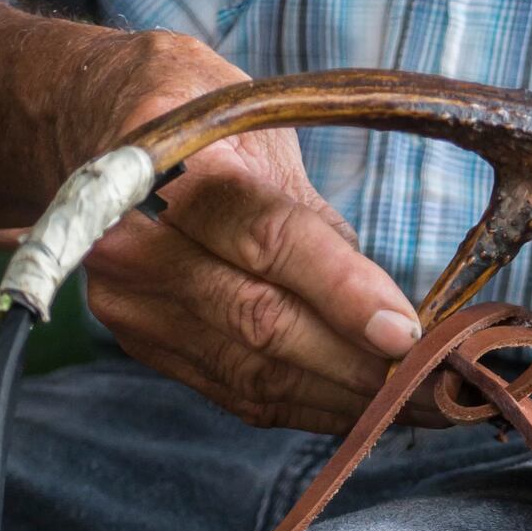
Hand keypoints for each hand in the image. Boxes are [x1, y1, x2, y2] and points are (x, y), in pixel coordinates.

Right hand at [71, 33, 422, 432]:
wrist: (89, 124)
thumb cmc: (197, 120)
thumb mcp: (261, 132)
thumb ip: (317, 224)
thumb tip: (393, 311)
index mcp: (174, 169)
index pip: (268, 241)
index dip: (343, 292)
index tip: (409, 331)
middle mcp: (137, 244)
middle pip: (262, 324)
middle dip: (361, 366)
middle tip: (441, 385)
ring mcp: (132, 303)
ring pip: (254, 373)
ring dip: (346, 400)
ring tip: (421, 405)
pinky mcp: (142, 344)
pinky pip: (237, 392)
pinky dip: (308, 405)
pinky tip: (363, 411)